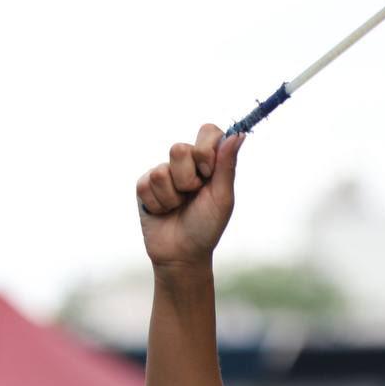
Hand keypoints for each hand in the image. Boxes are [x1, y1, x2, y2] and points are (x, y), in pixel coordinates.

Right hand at [136, 125, 244, 268]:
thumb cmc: (207, 227)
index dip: (205, 150)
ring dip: (173, 196)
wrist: (182, 254)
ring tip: (178, 207)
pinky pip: (146, 184)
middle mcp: (186, 164)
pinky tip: (163, 212)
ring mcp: (163, 173)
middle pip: (179, 148)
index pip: (208, 131)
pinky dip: (159, 204)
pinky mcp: (144, 185)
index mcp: (209, 163)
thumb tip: (240, 134)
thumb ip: (227, 165)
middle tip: (193, 195)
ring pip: (161, 170)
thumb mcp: (222, 197)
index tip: (208, 173)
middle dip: (188, 179)